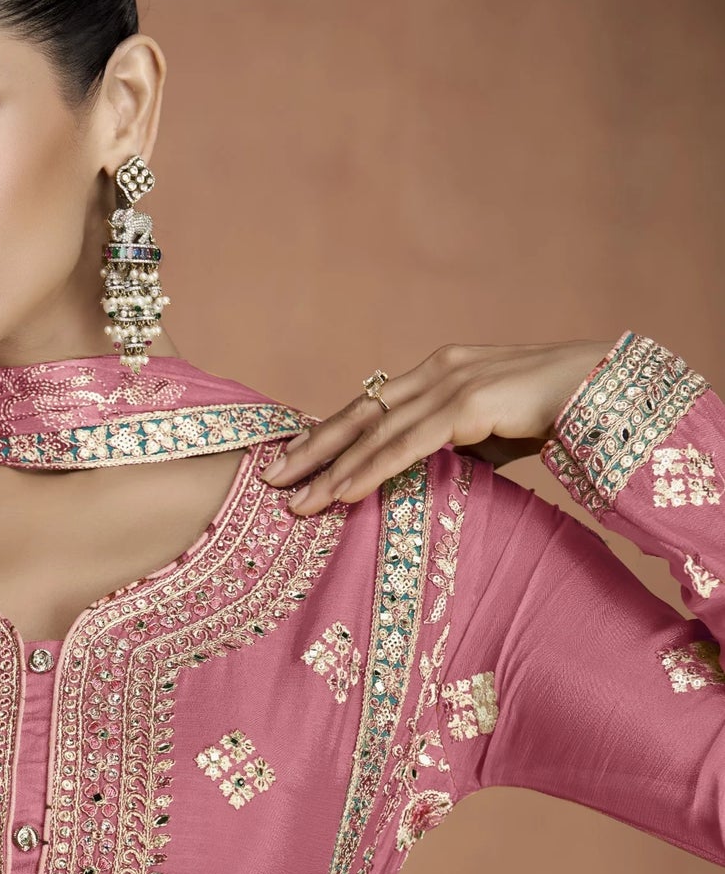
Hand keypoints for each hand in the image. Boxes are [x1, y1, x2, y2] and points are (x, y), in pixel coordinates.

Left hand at [258, 339, 612, 513]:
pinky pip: (406, 446)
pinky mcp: (466, 405)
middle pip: (358, 415)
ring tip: (297, 501)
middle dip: (311, 449)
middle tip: (271, 479)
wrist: (603, 389)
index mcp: (437, 371)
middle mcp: (435, 371)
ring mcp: (449, 385)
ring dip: (331, 470)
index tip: (294, 459)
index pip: (369, 406)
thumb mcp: (489, 433)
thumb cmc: (550, 414)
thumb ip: (452, 447)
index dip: (328, 433)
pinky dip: (369, 471)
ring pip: (373, 434)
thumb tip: (423, 479)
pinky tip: (341, 493)